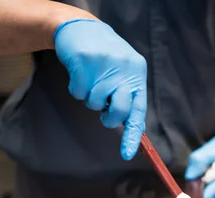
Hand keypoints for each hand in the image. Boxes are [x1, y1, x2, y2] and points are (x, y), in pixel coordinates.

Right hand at [54, 19, 145, 159]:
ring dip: (90, 97)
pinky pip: (78, 93)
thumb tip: (134, 128)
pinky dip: (76, 88)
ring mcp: (104, 65)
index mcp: (138, 73)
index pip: (138, 111)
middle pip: (118, 112)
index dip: (132, 135)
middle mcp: (124, 69)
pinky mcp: (83, 62)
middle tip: (103, 108)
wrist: (80, 27)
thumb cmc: (105, 57)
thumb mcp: (124, 71)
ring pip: (95, 104)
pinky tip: (80, 73)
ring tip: (91, 79)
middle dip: (108, 117)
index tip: (127, 154)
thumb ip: (129, 96)